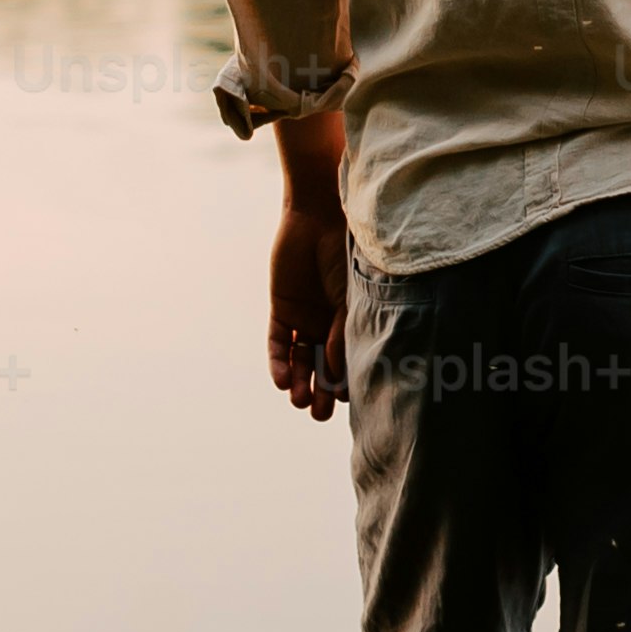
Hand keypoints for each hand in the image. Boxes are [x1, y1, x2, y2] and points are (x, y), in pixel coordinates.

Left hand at [266, 113, 352, 418]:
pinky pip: (277, 341)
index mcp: (353, 319)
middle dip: (322, 391)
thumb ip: (342, 333)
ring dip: (300, 382)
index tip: (347, 401)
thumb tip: (336, 375)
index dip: (347, 381)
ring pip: (299, 359)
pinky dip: (278, 362)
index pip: (349, 359)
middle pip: (322, 366)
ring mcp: (304, 316)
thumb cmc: (346, 251)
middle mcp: (329, 322)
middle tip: (320, 415)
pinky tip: (282, 382)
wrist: (319, 215)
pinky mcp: (281, 309)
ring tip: (301, 402)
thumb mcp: (350, 297)